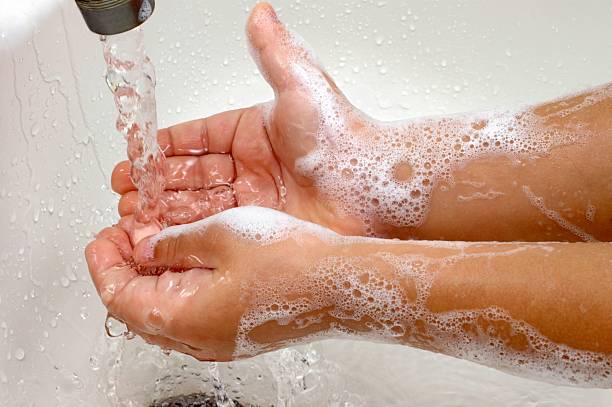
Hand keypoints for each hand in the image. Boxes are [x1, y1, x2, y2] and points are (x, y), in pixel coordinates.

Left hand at [85, 206, 337, 360]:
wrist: (341, 284)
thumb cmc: (291, 263)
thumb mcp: (221, 236)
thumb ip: (175, 243)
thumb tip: (150, 247)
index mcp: (185, 318)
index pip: (120, 299)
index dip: (104, 265)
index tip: (101, 239)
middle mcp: (200, 338)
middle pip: (141, 309)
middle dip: (127, 270)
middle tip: (126, 236)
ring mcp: (222, 338)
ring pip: (168, 310)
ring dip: (155, 277)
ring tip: (156, 242)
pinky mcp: (241, 330)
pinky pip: (196, 311)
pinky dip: (182, 285)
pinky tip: (192, 258)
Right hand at [111, 3, 385, 237]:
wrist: (375, 188)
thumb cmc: (343, 139)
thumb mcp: (300, 88)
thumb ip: (273, 53)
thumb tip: (260, 14)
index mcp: (249, 132)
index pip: (193, 139)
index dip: (161, 148)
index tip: (134, 156)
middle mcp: (249, 166)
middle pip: (189, 174)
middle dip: (154, 184)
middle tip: (127, 193)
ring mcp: (253, 199)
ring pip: (196, 203)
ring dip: (164, 210)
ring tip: (134, 217)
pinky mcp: (260, 228)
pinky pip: (214, 229)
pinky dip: (186, 233)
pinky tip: (162, 237)